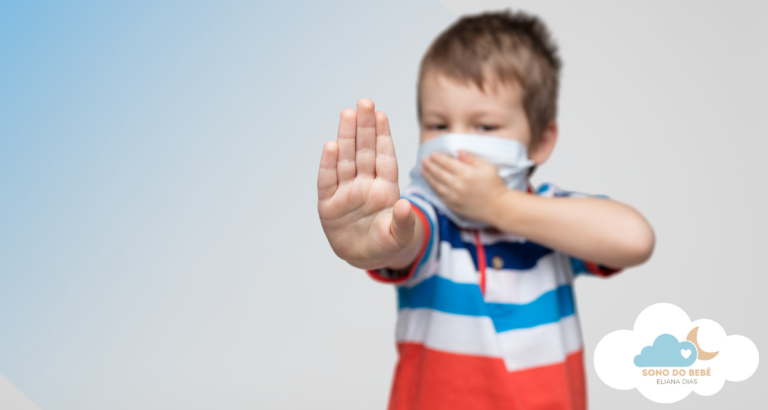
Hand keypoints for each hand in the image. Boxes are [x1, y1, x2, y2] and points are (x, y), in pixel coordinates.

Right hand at [317, 98, 415, 269]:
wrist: (364, 257)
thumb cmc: (385, 243)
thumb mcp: (399, 237)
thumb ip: (403, 222)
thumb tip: (404, 206)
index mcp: (385, 188)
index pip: (384, 157)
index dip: (383, 136)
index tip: (381, 115)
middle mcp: (365, 184)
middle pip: (364, 151)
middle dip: (365, 127)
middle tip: (365, 102)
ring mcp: (346, 192)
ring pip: (346, 159)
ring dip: (347, 137)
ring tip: (348, 114)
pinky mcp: (329, 204)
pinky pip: (328, 180)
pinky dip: (328, 164)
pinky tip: (331, 145)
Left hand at [421, 150, 507, 223]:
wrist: (498, 207)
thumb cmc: (495, 187)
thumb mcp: (488, 167)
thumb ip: (471, 159)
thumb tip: (459, 151)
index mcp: (466, 173)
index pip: (447, 163)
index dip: (438, 158)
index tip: (433, 154)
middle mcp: (458, 185)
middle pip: (439, 173)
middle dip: (430, 165)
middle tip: (424, 160)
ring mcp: (454, 196)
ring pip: (436, 184)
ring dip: (428, 176)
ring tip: (423, 170)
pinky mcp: (453, 206)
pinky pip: (439, 195)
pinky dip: (433, 188)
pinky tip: (431, 183)